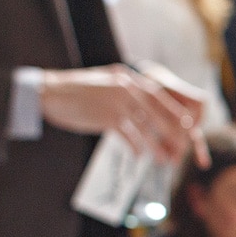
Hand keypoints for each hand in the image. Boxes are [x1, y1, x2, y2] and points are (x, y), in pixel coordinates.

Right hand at [39, 64, 207, 165]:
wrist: (49, 91)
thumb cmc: (76, 90)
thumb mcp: (104, 82)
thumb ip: (123, 89)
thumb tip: (141, 104)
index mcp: (127, 77)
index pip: (158, 94)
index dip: (174, 111)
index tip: (187, 124)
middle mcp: (126, 86)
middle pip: (158, 110)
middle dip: (172, 130)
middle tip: (183, 146)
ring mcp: (118, 101)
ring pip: (147, 126)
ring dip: (157, 145)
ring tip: (165, 159)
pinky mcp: (107, 117)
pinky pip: (129, 135)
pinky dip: (136, 147)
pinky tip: (140, 156)